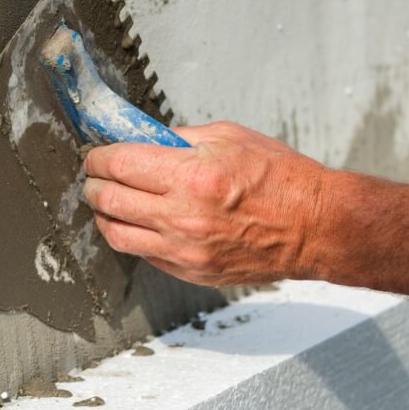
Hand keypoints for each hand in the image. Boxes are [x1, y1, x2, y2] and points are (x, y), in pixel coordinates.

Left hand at [82, 121, 329, 286]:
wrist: (315, 227)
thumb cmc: (281, 179)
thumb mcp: (229, 137)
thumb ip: (180, 138)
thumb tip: (144, 139)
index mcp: (191, 177)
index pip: (119, 165)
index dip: (98, 157)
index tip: (96, 154)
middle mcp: (182, 218)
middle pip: (109, 201)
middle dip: (93, 184)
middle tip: (94, 176)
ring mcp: (185, 251)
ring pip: (118, 235)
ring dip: (104, 215)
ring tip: (108, 201)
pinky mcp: (192, 272)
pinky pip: (145, 255)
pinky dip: (134, 236)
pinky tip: (140, 222)